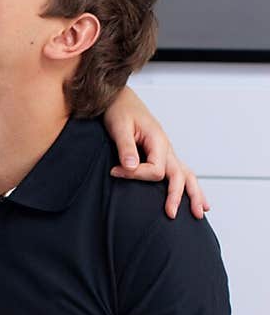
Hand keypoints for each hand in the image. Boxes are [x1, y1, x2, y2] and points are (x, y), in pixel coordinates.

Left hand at [104, 85, 208, 219]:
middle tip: (171, 214)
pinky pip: (180, 172)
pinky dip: (189, 186)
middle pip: (179, 176)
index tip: (115, 172)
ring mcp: (166, 152)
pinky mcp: (161, 155)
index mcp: (158, 141)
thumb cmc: (119, 110)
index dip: (136, 175)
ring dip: (194, 194)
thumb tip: (131, 167)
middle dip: (178, 196)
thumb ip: (126, 147)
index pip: (155, 169)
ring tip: (200, 213)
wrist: (120, 99)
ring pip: (186, 175)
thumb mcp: (119, 127)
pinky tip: (196, 199)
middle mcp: (166, 147)